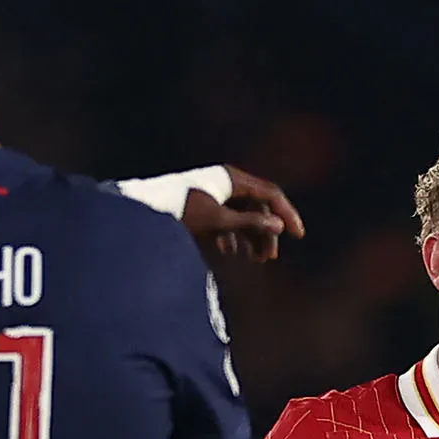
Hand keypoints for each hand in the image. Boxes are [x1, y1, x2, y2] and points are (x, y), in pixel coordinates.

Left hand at [182, 166, 305, 261]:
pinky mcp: (201, 205)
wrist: (141, 210)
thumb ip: (248, 223)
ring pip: (241, 215)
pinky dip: (230, 235)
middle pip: (256, 207)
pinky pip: (224, 219)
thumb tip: (279, 227)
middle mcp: (226, 182)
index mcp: (232, 179)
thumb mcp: (216, 220)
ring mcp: (213, 193)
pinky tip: (229, 252)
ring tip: (254, 260)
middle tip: (268, 258)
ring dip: (249, 237)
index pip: (270, 194)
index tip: (297, 235)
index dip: (286, 214)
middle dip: (264, 233)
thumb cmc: (179, 211)